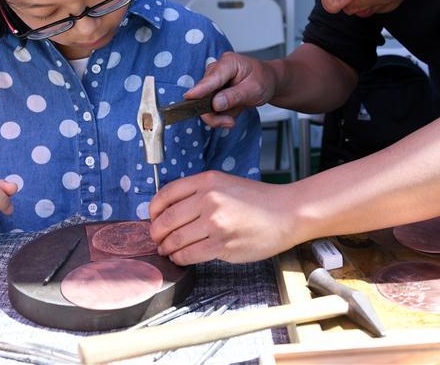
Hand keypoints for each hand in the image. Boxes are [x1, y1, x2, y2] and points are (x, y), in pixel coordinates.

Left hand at [148, 170, 297, 263]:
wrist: (286, 213)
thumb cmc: (258, 200)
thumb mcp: (225, 183)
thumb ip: (199, 192)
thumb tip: (169, 210)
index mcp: (207, 180)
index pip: (166, 195)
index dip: (153, 210)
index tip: (152, 218)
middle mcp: (208, 199)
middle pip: (166, 220)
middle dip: (156, 233)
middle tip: (156, 239)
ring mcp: (215, 223)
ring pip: (175, 240)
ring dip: (166, 248)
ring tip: (167, 250)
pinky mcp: (222, 245)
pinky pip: (189, 255)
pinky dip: (179, 258)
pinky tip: (181, 257)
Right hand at [184, 51, 275, 127]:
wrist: (268, 82)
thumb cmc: (264, 80)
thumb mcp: (254, 89)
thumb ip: (235, 96)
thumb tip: (216, 103)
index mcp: (228, 63)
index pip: (212, 78)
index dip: (200, 89)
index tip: (189, 97)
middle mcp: (217, 69)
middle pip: (204, 94)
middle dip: (215, 113)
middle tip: (230, 122)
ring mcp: (213, 80)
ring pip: (205, 103)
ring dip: (219, 115)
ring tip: (234, 117)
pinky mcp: (213, 90)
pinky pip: (210, 107)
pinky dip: (221, 114)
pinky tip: (234, 110)